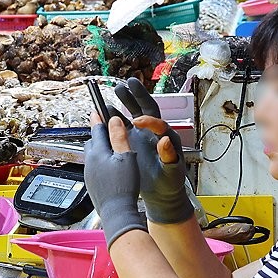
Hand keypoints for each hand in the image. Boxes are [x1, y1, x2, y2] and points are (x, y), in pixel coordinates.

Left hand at [84, 116, 147, 247]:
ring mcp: (89, 174)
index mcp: (98, 153)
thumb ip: (119, 137)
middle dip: (99, 134)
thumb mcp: (126, 157)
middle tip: (106, 128)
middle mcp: (90, 162)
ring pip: (93, 155)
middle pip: (93, 142)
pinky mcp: (92, 183)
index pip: (97, 129)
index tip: (97, 110)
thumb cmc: (124, 186)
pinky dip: (101, 162)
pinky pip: (95, 167)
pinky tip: (111, 167)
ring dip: (100, 149)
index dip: (99, 118)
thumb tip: (114, 120)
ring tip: (111, 148)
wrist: (117, 212)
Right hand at [114, 78, 191, 224]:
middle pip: (146, 108)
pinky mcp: (131, 140)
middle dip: (138, 95)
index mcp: (167, 137)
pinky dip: (114, 117)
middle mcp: (154, 132)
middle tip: (128, 83)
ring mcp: (141, 135)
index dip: (149, 120)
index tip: (138, 121)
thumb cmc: (169, 182)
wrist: (160, 193)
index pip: (159, 122)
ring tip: (116, 90)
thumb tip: (165, 140)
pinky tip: (105, 111)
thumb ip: (169, 156)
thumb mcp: (171, 172)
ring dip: (125, 101)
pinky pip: (121, 125)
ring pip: (132, 113)